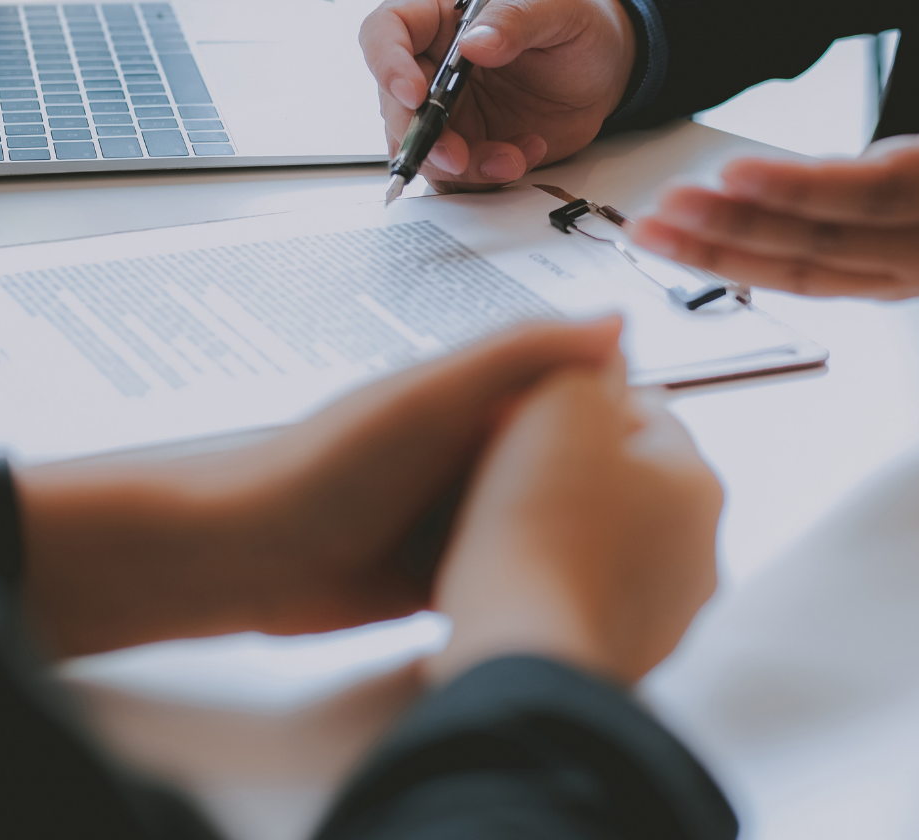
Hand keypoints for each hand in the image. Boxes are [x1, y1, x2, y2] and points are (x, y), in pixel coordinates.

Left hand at [15, 318, 623, 657]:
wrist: (245, 559)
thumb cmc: (323, 467)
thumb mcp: (432, 395)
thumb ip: (520, 355)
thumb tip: (616, 321)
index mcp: (474, 395)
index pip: (571, 390)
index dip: (621, 411)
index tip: (672, 438)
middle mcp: (470, 450)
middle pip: (564, 461)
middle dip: (607, 484)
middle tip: (671, 513)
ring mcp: (455, 513)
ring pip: (542, 522)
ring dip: (575, 538)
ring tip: (639, 562)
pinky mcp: (441, 572)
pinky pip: (507, 570)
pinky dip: (535, 580)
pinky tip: (576, 597)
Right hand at [359, 0, 635, 190]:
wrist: (604, 66)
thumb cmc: (574, 20)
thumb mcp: (557, 4)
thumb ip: (516, 16)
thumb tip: (474, 42)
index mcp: (438, 10)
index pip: (386, 29)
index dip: (388, 63)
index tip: (414, 94)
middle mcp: (431, 60)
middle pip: (395, 102)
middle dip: (422, 136)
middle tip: (457, 156)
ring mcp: (447, 107)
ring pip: (423, 146)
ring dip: (461, 165)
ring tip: (512, 158)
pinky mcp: (467, 143)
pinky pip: (457, 174)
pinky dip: (486, 175)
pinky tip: (524, 155)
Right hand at [427, 353, 721, 686]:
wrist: (518, 650)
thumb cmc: (540, 531)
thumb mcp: (560, 401)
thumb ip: (586, 360)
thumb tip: (604, 347)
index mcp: (699, 482)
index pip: (645, 411)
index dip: (577, 400)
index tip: (530, 411)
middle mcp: (699, 551)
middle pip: (628, 480)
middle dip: (574, 468)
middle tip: (509, 466)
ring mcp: (667, 613)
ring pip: (607, 542)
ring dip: (564, 530)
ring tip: (500, 527)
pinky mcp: (625, 657)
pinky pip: (584, 598)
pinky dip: (553, 585)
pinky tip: (509, 580)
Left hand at [630, 0, 918, 297]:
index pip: (880, 192)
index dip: (806, 188)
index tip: (737, 171)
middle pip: (825, 241)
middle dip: (739, 226)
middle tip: (668, 203)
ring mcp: (902, 275)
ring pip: (802, 272)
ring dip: (721, 255)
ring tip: (651, 230)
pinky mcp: (875, 287)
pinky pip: (801, 284)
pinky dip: (739, 270)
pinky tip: (684, 250)